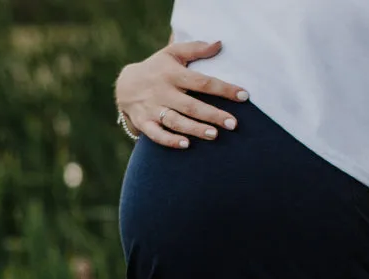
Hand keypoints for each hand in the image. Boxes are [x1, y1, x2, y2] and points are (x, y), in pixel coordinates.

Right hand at [115, 39, 249, 148]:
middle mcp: (163, 92)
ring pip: (176, 121)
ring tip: (213, 135)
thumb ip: (195, 49)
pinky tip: (185, 145)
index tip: (244, 96)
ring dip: (194, 129)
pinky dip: (169, 140)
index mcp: (173, 74)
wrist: (125, 86)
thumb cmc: (157, 68)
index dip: (224, 89)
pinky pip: (156, 134)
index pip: (202, 82)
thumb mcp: (172, 53)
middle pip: (191, 105)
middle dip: (213, 114)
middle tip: (233, 124)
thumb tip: (219, 44)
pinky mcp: (144, 123)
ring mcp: (153, 109)